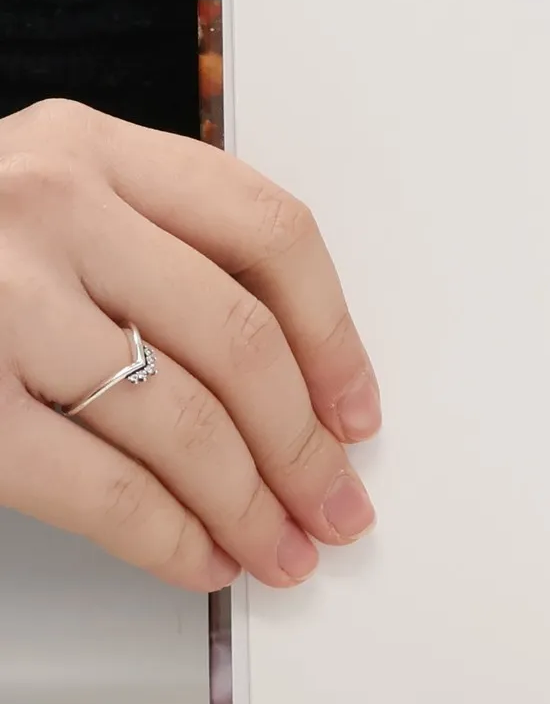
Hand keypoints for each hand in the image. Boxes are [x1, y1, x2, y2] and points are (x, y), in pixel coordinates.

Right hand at [0, 100, 379, 591]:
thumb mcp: (38, 201)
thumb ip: (145, 249)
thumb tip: (291, 382)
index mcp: (87, 147)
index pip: (269, 230)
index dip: (335, 333)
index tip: (357, 407)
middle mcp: (47, 205)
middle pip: (240, 338)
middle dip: (305, 444)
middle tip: (336, 504)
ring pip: (182, 420)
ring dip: (251, 504)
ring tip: (281, 548)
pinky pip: (99, 486)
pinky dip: (168, 537)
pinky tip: (199, 557)